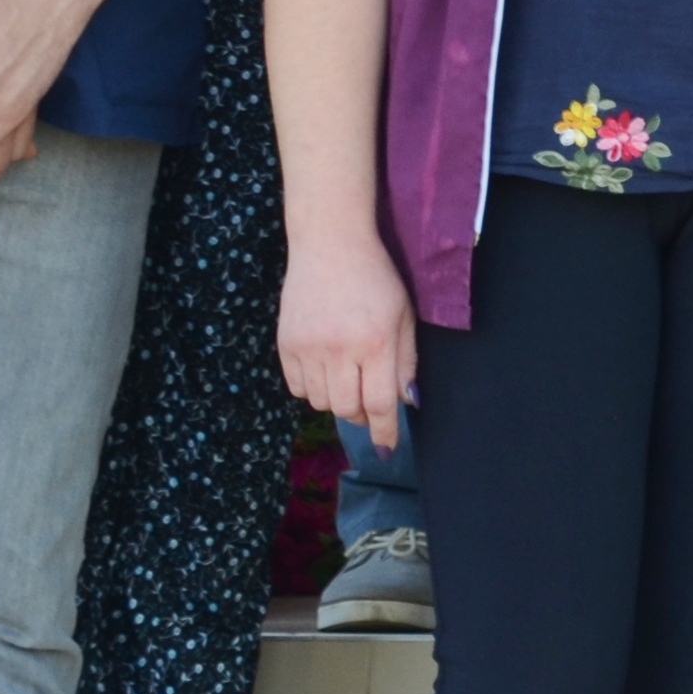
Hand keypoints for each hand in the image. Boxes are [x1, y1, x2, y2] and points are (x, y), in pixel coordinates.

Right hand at [280, 227, 418, 447]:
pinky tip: (324, 368)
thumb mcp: (404, 315)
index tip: (386, 447)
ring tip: (347, 376)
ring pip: (322, 402)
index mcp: (376, 341)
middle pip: (347, 409)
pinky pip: (298, 388)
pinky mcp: (286, 345)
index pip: (381, 403)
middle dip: (361, 414)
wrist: (329, 245)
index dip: (384, 431)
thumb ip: (406, 361)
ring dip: (337, 400)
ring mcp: (309, 348)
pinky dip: (313, 389)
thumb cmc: (376, 277)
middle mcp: (340, 349)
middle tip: (368, 402)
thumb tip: (406, 402)